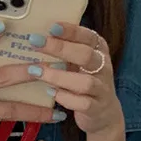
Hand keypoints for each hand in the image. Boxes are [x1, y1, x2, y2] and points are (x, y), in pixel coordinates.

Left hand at [26, 22, 124, 137]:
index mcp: (99, 50)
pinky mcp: (96, 108)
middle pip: (86, 55)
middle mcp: (103, 67)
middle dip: (60, 48)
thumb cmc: (84, 83)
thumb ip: (66, 51)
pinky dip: (66, 98)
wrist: (104, 113)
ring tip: (38, 72)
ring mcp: (101, 88)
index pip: (88, 36)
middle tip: (37, 44)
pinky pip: (83, 103)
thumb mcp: (79, 63)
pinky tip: (51, 94)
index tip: (51, 27)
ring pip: (85, 82)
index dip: (71, 31)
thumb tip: (39, 36)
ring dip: (59, 77)